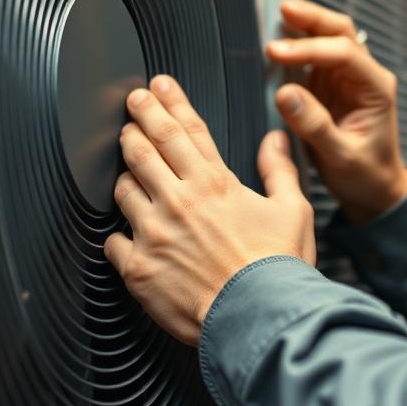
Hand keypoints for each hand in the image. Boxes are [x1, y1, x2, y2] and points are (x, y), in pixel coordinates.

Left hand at [104, 75, 315, 346]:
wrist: (259, 319)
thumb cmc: (279, 269)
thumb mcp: (293, 211)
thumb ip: (279, 170)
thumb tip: (274, 140)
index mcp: (216, 183)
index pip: (186, 129)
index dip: (169, 102)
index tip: (157, 86)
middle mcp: (180, 199)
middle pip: (145, 145)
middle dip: (136, 120)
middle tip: (130, 107)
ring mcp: (155, 232)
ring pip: (123, 186)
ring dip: (124, 172)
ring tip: (126, 167)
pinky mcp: (138, 266)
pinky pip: (113, 241)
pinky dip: (118, 235)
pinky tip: (124, 233)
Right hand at [266, 0, 406, 224]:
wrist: (374, 189)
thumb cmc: (365, 174)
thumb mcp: (341, 157)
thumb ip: (315, 126)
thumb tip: (285, 94)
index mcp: (376, 88)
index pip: (344, 54)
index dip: (309, 49)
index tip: (276, 53)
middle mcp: (363, 76)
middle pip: (340, 32)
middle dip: (312, 19)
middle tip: (282, 10)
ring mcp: (346, 78)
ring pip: (327, 37)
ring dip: (303, 26)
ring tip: (275, 17)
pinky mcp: (328, 86)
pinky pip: (312, 57)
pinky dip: (295, 46)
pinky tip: (276, 41)